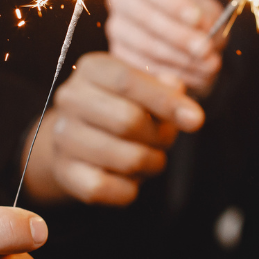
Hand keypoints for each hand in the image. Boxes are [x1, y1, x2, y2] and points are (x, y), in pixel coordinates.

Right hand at [23, 52, 203, 205]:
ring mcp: (62, 136)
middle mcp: (70, 99)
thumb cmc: (121, 106)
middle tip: (166, 141)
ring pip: (125, 158)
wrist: (75, 138)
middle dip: (160, 137)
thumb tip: (180, 96)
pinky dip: (129, 189)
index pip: (128, 81)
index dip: (166, 101)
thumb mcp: (143, 88)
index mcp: (92, 69)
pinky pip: (106, 188)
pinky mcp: (64, 172)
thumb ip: (164, 88)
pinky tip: (130, 178)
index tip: (196, 120)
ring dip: (151, 163)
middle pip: (128, 121)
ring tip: (151, 158)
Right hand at [107, 0, 224, 95]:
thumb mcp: (207, 10)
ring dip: (180, 59)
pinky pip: (141, 70)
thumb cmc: (196, 16)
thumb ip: (209, 20)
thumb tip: (206, 39)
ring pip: (144, 46)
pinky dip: (170, 77)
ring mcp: (116, 29)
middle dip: (179, 36)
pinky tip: (194, 79)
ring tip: (208, 66)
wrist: (184, 36)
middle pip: (145, 17)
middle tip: (206, 49)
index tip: (197, 19)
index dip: (174, 3)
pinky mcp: (117, 57)